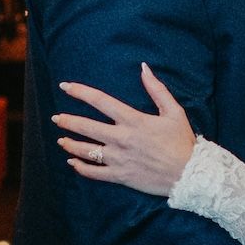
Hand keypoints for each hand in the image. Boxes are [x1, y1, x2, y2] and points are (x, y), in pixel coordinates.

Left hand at [56, 66, 195, 196]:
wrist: (189, 173)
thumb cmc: (182, 142)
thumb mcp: (173, 111)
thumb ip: (157, 89)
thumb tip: (144, 68)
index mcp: (133, 120)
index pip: (100, 101)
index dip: (80, 92)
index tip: (65, 86)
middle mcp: (122, 138)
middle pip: (87, 126)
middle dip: (68, 121)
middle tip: (56, 118)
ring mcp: (119, 158)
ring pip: (86, 150)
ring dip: (70, 144)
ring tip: (60, 140)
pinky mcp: (120, 175)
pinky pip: (94, 172)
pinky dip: (81, 167)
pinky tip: (72, 162)